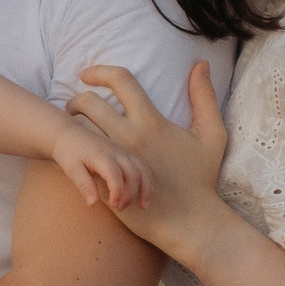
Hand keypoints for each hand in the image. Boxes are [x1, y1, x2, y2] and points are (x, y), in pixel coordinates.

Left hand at [51, 117, 152, 209]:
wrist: (70, 133)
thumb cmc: (69, 152)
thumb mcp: (72, 169)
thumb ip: (84, 185)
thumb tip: (93, 204)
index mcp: (102, 156)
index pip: (116, 175)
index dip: (118, 192)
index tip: (114, 205)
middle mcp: (117, 153)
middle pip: (133, 174)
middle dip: (131, 194)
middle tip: (119, 208)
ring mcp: (123, 153)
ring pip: (142, 170)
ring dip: (146, 189)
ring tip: (143, 207)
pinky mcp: (126, 155)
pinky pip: (142, 167)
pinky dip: (147, 181)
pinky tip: (144, 195)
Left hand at [67, 61, 233, 260]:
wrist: (190, 221)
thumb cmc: (201, 178)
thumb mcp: (211, 133)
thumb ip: (204, 96)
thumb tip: (200, 64)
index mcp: (150, 121)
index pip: (120, 80)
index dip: (100, 71)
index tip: (88, 74)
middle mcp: (128, 137)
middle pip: (87, 103)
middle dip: (76, 99)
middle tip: (75, 106)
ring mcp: (113, 160)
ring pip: (78, 130)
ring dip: (73, 125)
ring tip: (75, 128)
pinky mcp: (102, 183)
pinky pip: (79, 160)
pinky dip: (75, 152)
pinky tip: (77, 153)